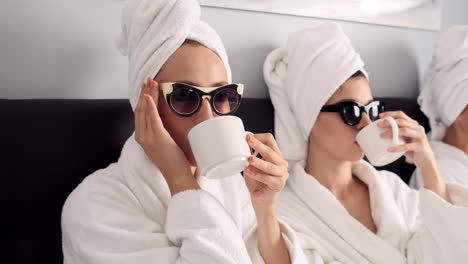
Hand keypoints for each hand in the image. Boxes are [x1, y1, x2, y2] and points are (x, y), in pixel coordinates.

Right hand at [134, 77, 196, 194]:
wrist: (177, 177)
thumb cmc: (175, 163)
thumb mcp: (168, 145)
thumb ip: (167, 134)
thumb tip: (175, 122)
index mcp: (143, 139)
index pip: (140, 115)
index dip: (142, 99)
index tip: (147, 88)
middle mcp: (142, 137)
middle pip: (140, 110)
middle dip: (144, 92)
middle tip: (148, 80)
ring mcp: (148, 138)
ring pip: (145, 111)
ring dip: (148, 94)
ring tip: (151, 82)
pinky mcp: (157, 138)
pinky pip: (151, 119)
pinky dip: (149, 106)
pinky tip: (149, 96)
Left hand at [243, 133, 288, 211]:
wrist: (261, 200)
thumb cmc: (256, 181)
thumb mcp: (252, 165)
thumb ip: (250, 155)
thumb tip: (243, 143)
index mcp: (276, 156)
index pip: (270, 141)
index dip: (259, 137)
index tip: (248, 137)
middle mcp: (281, 163)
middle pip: (270, 151)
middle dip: (258, 145)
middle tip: (249, 140)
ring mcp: (282, 174)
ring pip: (269, 165)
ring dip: (258, 161)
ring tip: (248, 159)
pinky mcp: (279, 184)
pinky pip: (267, 178)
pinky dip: (256, 174)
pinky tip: (248, 171)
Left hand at [379, 111, 449, 200]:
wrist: (425, 160)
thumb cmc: (412, 148)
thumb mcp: (404, 139)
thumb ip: (396, 134)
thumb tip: (379, 131)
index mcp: (413, 124)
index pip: (401, 115)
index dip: (390, 114)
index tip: (380, 116)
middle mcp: (417, 128)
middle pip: (401, 121)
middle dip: (389, 122)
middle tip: (378, 125)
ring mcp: (420, 136)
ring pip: (404, 130)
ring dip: (391, 132)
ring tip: (381, 136)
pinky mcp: (420, 146)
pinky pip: (407, 146)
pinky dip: (397, 147)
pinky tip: (389, 149)